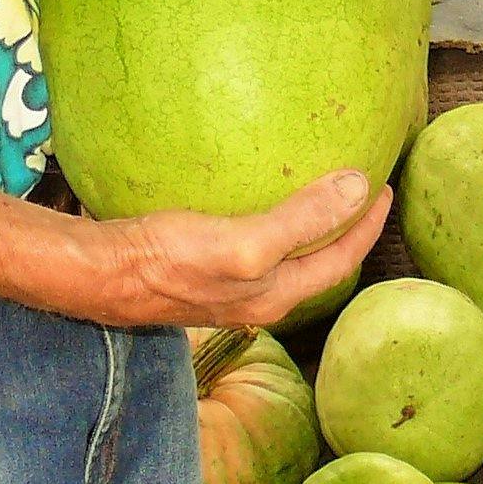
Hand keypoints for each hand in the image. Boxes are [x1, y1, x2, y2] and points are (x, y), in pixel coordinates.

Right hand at [72, 170, 393, 327]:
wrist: (99, 273)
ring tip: (319, 186)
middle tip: (361, 186)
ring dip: (309, 224)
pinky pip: (253, 240)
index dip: (367, 225)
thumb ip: (302, 221)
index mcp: (276, 296)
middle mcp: (257, 297)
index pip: (341, 260)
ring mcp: (228, 284)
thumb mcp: (246, 243)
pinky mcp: (202, 266)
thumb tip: (359, 189)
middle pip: (318, 262)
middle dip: (344, 228)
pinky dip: (271, 217)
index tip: (383, 186)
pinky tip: (256, 191)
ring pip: (286, 255)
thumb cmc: (169, 262)